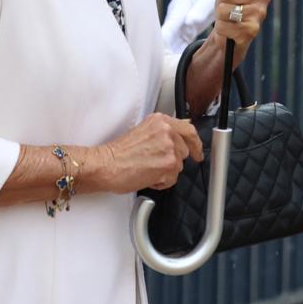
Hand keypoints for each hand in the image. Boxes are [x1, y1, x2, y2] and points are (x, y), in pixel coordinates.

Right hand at [85, 112, 203, 192]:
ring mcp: (169, 147)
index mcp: (161, 121)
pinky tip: (145, 176)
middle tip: (154, 165)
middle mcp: (167, 131)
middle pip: (184, 151)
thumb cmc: (118, 153)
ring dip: (165, 172)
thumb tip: (181, 134)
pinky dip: (160, 182)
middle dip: (172, 161)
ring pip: (178, 166)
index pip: (189, 129)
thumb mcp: (144, 132)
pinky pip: (172, 179)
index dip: (196, 143)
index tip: (197, 152)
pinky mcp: (168, 164)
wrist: (104, 165)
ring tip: (146, 169)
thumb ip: (164, 132)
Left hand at [212, 0, 271, 51]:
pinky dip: (222, 28)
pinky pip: (223, 26)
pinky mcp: (251, 31)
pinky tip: (231, 27)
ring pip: (223, 10)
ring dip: (221, 15)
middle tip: (230, 4)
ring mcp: (259, 14)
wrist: (235, 28)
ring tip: (230, 16)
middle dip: (222, 0)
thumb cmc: (232, 2)